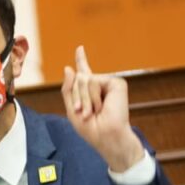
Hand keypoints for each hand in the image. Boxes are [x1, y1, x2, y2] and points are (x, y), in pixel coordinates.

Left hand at [61, 45, 144, 172]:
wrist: (106, 136)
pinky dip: (93, 96)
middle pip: (78, 78)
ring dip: (85, 98)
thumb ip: (68, 89)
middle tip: (84, 112)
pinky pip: (95, 81)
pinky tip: (102, 106)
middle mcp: (100, 85)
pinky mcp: (117, 83)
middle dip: (77, 96)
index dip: (81, 60)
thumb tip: (68, 68)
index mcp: (90, 92)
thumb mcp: (72, 109)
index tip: (80, 48)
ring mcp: (109, 83)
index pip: (84, 73)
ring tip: (93, 111)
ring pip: (85, 79)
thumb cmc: (90, 128)